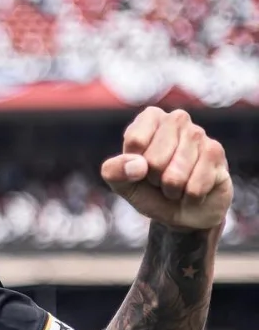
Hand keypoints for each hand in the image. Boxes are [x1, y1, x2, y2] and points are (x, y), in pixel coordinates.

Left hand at [101, 107, 231, 230]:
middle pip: (153, 160)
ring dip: (172, 190)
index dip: (133, 165)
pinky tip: (193, 190)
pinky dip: (189, 196)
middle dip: (153, 179)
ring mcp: (199, 134)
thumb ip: (114, 171)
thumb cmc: (149, 190)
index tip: (139, 168)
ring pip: (175, 175)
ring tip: (176, 185)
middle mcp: (177, 119)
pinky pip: (195, 186)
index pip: (135, 141)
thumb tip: (137, 165)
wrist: (184, 211)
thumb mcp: (122, 183)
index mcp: (150, 118)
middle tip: (159, 179)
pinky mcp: (216, 153)